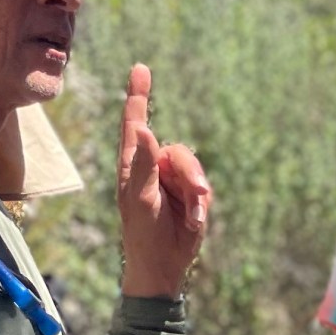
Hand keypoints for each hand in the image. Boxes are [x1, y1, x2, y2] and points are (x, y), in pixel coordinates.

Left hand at [116, 63, 212, 298]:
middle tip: (197, 193)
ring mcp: (172, 180)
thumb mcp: (139, 198)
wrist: (163, 266)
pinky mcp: (191, 194)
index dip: (138, 96)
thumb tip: (143, 129)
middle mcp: (152, 167)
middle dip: (188, 172)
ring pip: (193, 167)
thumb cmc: (142, 233)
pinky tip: (195, 219)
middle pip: (175, 150)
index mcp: (132, 166)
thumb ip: (143, 163)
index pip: (135, 124)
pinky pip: (203, 186)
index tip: (140, 68)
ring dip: (196, 190)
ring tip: (195, 212)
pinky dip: (202, 202)